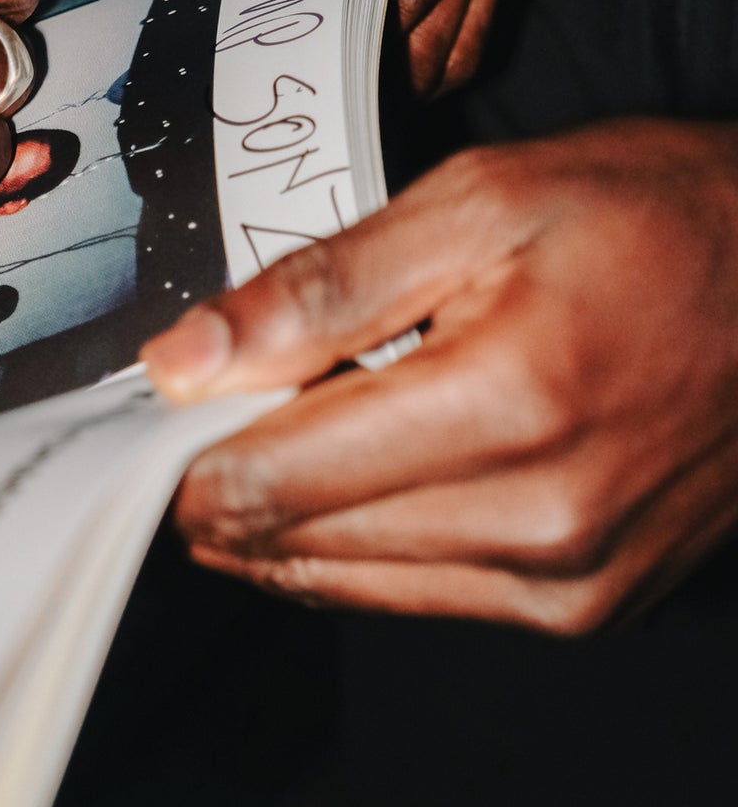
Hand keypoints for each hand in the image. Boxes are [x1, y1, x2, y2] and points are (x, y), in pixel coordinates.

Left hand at [142, 120, 737, 634]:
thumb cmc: (658, 218)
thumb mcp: (483, 200)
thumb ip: (322, 287)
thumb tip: (181, 361)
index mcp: (508, 402)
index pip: (275, 475)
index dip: (183, 454)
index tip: (146, 417)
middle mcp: (542, 518)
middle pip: (298, 540)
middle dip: (221, 487)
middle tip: (191, 424)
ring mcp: (571, 579)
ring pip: (348, 582)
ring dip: (281, 526)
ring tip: (259, 445)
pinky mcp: (587, 607)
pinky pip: (422, 598)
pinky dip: (360, 550)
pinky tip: (345, 486)